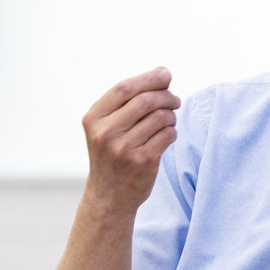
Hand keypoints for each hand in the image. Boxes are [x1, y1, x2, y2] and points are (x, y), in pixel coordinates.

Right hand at [83, 66, 180, 213]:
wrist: (109, 196)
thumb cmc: (112, 155)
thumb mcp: (106, 127)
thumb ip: (127, 102)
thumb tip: (162, 74)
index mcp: (93, 119)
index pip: (124, 88)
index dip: (148, 78)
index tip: (166, 74)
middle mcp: (106, 133)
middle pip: (145, 100)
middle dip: (166, 95)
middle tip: (175, 100)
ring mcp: (124, 148)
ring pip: (160, 117)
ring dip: (171, 115)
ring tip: (170, 119)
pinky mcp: (143, 161)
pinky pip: (168, 134)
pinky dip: (172, 131)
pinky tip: (168, 135)